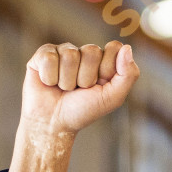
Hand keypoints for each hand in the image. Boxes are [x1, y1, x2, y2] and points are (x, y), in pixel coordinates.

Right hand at [6, 41, 138, 171]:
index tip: (99, 86)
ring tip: (63, 89)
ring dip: (67, 80)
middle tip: (79, 90)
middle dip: (86, 77)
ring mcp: (63, 51)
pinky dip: (50, 77)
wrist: (53, 124)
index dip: (106, 69)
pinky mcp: (43, 54)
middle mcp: (84, 52)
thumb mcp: (112, 98)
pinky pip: (49, 58)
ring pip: (70, 55)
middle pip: (92, 50)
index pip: (113, 48)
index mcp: (103, 60)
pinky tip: (49, 84)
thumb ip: (128, 75)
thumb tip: (127, 47)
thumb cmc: (83, 111)